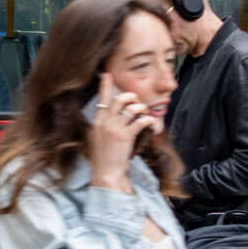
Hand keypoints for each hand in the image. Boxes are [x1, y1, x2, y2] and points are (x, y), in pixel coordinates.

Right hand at [83, 72, 160, 191]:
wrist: (106, 173)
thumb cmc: (102, 159)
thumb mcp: (96, 139)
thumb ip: (101, 126)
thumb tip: (108, 116)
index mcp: (97, 122)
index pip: (101, 100)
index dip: (105, 86)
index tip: (107, 75)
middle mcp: (105, 123)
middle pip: (119, 100)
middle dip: (132, 97)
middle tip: (137, 102)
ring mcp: (114, 129)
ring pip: (131, 109)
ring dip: (141, 109)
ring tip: (145, 114)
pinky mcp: (125, 137)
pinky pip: (140, 122)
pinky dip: (148, 120)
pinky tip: (151, 124)